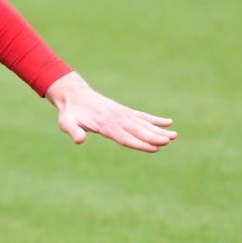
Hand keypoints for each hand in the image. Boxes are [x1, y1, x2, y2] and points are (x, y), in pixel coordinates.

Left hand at [45, 71, 175, 152]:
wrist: (74, 95)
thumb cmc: (70, 113)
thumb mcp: (66, 123)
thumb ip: (73, 131)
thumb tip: (79, 140)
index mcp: (104, 124)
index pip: (125, 137)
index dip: (140, 143)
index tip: (154, 148)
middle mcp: (116, 118)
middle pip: (138, 130)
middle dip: (154, 137)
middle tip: (169, 141)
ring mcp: (122, 114)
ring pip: (143, 124)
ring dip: (159, 130)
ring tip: (175, 135)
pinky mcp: (124, 111)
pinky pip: (142, 116)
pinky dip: (155, 119)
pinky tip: (169, 122)